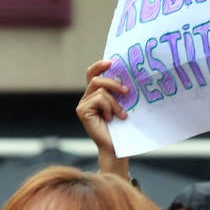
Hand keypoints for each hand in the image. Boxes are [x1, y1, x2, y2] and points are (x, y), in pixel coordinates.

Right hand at [75, 59, 130, 178]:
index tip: (112, 62)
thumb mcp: (122, 105)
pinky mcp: (82, 111)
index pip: (92, 74)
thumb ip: (118, 93)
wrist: (116, 147)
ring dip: (115, 102)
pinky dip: (109, 108)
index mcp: (95, 95)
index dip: (100, 66)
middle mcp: (86, 98)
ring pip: (100, 90)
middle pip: (96, 79)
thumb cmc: (122, 128)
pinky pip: (99, 99)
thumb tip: (126, 78)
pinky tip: (111, 119)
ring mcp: (83, 105)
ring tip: (121, 114)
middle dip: (113, 83)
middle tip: (127, 91)